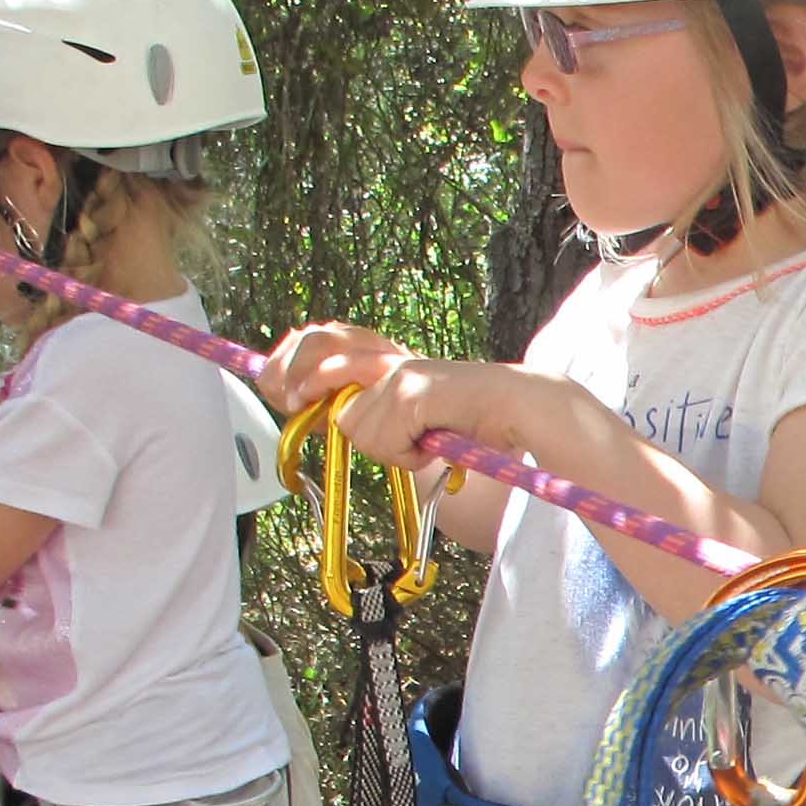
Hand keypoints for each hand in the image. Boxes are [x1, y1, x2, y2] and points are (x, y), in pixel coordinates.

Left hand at [263, 324, 556, 468]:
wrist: (516, 406)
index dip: (298, 372)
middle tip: (393, 434)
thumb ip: (372, 410)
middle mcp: (383, 361)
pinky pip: (384, 441)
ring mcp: (395, 375)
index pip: (321, 350)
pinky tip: (434, 442)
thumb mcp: (409, 414)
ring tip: (424, 440)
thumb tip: (326, 418)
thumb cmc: (467, 419)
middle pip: (329, 401)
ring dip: (391, 448)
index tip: (290, 392)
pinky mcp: (408, 392)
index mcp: (383, 359)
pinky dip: (408, 454)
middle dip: (348, 425)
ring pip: (355, 430)